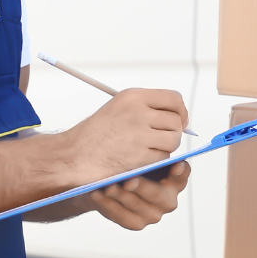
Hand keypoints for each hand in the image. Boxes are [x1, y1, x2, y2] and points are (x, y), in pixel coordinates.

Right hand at [53, 87, 187, 187]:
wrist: (75, 155)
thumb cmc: (95, 134)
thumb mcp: (119, 108)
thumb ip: (146, 107)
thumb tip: (179, 116)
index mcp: (133, 97)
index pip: (173, 99)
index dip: (180, 111)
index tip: (180, 120)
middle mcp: (138, 112)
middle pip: (175, 121)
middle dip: (173, 131)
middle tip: (162, 138)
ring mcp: (140, 134)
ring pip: (173, 139)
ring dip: (165, 146)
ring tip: (149, 148)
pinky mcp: (141, 156)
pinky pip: (163, 157)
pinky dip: (156, 160)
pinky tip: (140, 158)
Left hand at [88, 160, 190, 229]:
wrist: (107, 185)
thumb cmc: (129, 167)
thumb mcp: (139, 158)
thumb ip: (147, 155)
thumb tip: (145, 145)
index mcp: (174, 181)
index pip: (182, 176)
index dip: (180, 171)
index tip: (176, 164)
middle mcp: (167, 200)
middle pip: (158, 194)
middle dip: (142, 187)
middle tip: (129, 180)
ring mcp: (153, 214)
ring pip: (137, 205)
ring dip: (121, 195)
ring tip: (108, 186)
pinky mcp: (136, 223)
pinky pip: (122, 215)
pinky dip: (108, 204)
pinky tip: (98, 194)